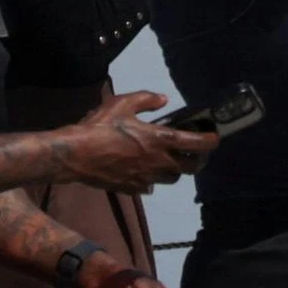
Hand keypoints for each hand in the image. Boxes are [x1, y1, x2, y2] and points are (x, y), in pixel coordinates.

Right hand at [64, 95, 215, 195]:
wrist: (73, 155)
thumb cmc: (99, 127)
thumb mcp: (123, 103)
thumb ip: (147, 99)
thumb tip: (163, 99)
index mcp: (160, 140)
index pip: (198, 144)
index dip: (211, 141)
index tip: (214, 137)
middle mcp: (158, 162)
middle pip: (191, 168)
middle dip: (198, 160)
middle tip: (195, 152)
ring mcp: (145, 178)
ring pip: (172, 179)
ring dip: (175, 170)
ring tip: (170, 159)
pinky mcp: (131, 188)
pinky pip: (150, 187)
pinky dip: (153, 180)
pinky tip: (145, 170)